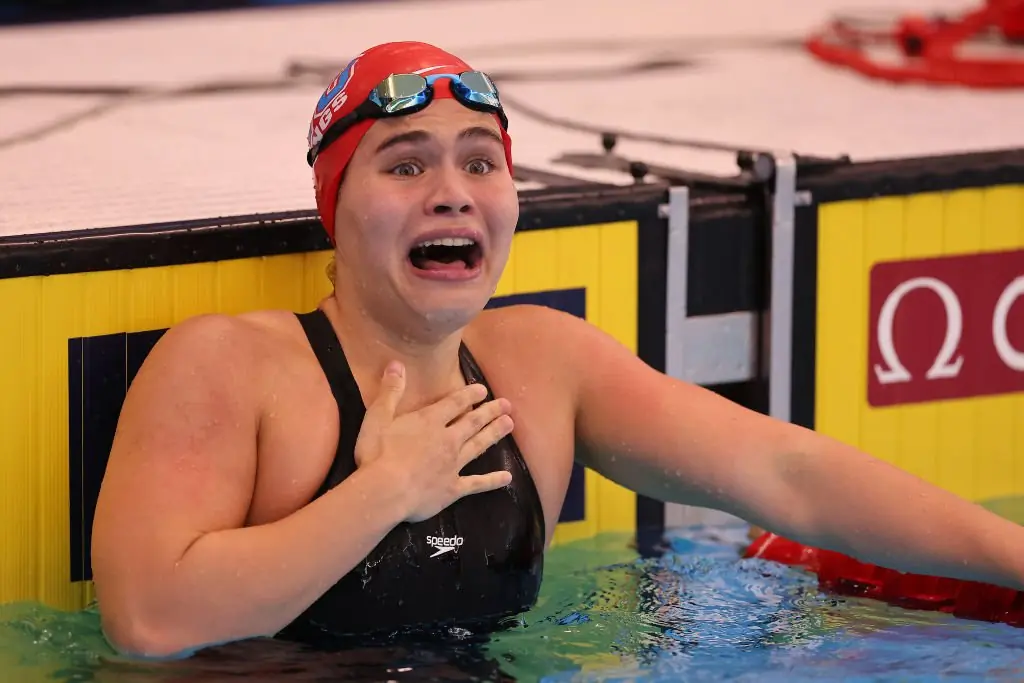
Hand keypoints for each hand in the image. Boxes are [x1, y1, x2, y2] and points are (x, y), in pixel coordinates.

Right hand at [354, 361, 514, 522]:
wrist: (385, 491)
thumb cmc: (377, 454)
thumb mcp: (377, 417)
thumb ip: (390, 392)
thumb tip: (397, 364)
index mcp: (429, 422)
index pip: (455, 403)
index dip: (470, 394)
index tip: (483, 389)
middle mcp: (447, 440)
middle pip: (473, 422)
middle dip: (491, 411)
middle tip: (507, 405)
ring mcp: (453, 465)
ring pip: (479, 446)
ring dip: (495, 434)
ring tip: (509, 424)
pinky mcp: (453, 488)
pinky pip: (477, 483)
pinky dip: (493, 481)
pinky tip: (507, 477)